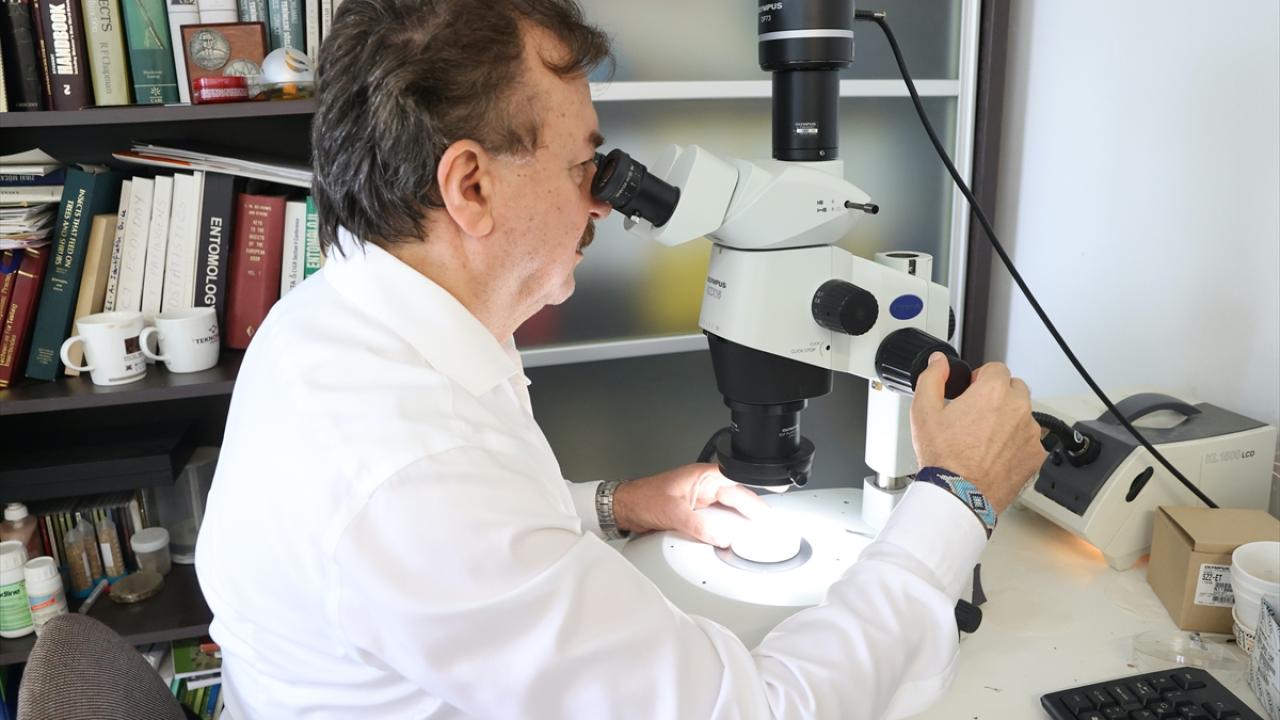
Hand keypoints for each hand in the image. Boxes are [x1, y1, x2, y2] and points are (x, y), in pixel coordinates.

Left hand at [611, 464, 769, 546]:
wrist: (624, 508)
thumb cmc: (643, 498)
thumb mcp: (674, 512)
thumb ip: (698, 526)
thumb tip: (720, 537)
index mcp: (702, 475)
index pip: (736, 480)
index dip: (753, 491)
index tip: (766, 504)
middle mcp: (703, 485)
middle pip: (734, 495)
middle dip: (750, 507)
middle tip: (765, 522)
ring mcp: (699, 498)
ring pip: (726, 507)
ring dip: (737, 518)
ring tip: (753, 529)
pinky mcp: (694, 511)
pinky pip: (715, 518)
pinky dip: (724, 526)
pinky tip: (730, 535)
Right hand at [910, 353, 1045, 513]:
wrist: (958, 495)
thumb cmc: (943, 457)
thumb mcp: (923, 411)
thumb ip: (932, 378)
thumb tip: (939, 362)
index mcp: (992, 392)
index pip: (996, 368)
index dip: (980, 378)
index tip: (971, 392)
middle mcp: (1017, 408)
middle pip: (1014, 388)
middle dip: (998, 396)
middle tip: (977, 415)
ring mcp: (1030, 433)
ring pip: (1023, 415)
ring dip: (1009, 419)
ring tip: (985, 439)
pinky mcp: (1035, 455)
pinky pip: (1030, 440)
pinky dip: (1017, 444)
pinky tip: (996, 455)